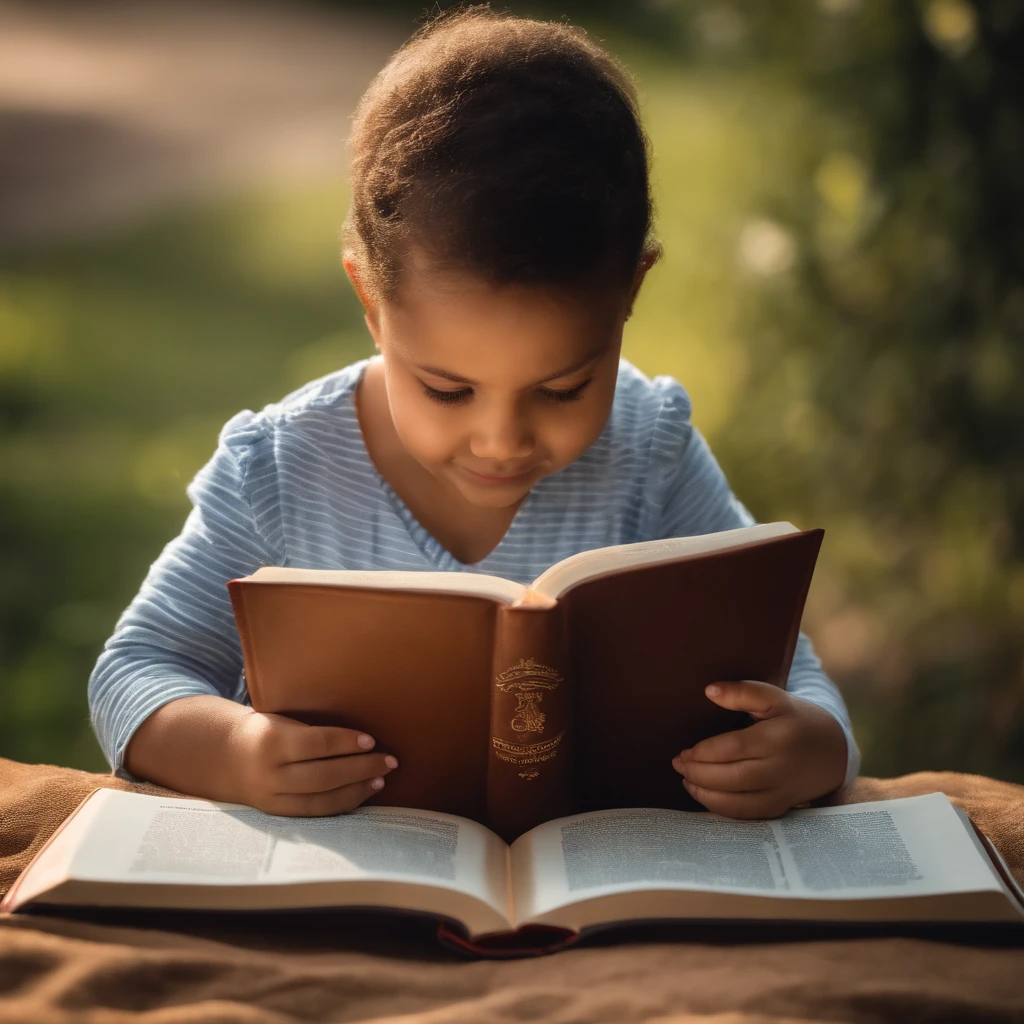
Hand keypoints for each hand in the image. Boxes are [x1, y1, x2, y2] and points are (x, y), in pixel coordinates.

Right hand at [227, 709, 398, 815]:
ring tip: (381, 778)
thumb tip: (364, 734)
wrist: (226, 756)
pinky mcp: (278, 814)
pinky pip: (316, 813)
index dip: (346, 742)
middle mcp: (270, 774)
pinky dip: (343, 804)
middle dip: (360, 768)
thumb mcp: (282, 721)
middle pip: (323, 776)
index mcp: (271, 742)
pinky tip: (363, 792)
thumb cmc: (267, 730)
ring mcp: (273, 798)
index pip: (316, 744)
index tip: (372, 739)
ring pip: (321, 800)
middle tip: (389, 761)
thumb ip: (313, 730)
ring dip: (357, 789)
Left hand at [671, 680, 847, 818]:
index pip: (733, 749)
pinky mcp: (781, 807)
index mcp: (777, 738)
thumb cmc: (795, 718)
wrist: (831, 749)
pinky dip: (722, 809)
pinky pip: (748, 815)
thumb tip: (709, 690)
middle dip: (699, 774)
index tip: (684, 752)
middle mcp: (781, 768)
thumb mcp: (774, 697)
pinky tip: (705, 794)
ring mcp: (782, 792)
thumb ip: (742, 692)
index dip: (704, 753)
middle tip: (678, 764)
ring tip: (687, 780)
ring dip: (706, 794)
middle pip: (733, 778)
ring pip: (739, 802)